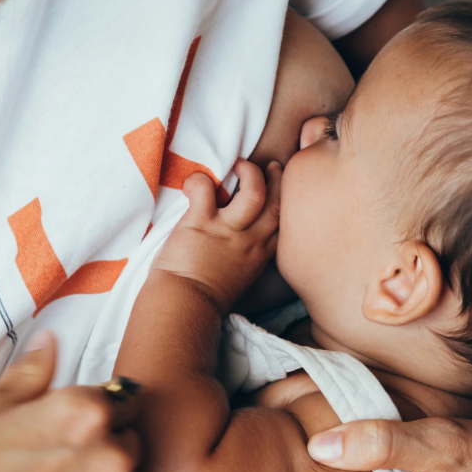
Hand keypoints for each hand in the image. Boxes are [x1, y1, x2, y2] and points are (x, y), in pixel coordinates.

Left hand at [152, 159, 280, 309]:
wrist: (184, 307)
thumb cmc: (205, 296)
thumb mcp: (239, 277)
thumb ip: (245, 256)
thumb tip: (238, 239)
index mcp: (259, 255)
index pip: (283, 222)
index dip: (286, 200)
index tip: (281, 186)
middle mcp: (249, 241)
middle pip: (277, 203)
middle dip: (278, 179)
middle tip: (270, 166)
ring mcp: (227, 232)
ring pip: (254, 193)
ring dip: (249, 173)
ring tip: (239, 163)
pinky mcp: (201, 223)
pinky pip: (205, 189)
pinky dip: (198, 179)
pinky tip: (192, 181)